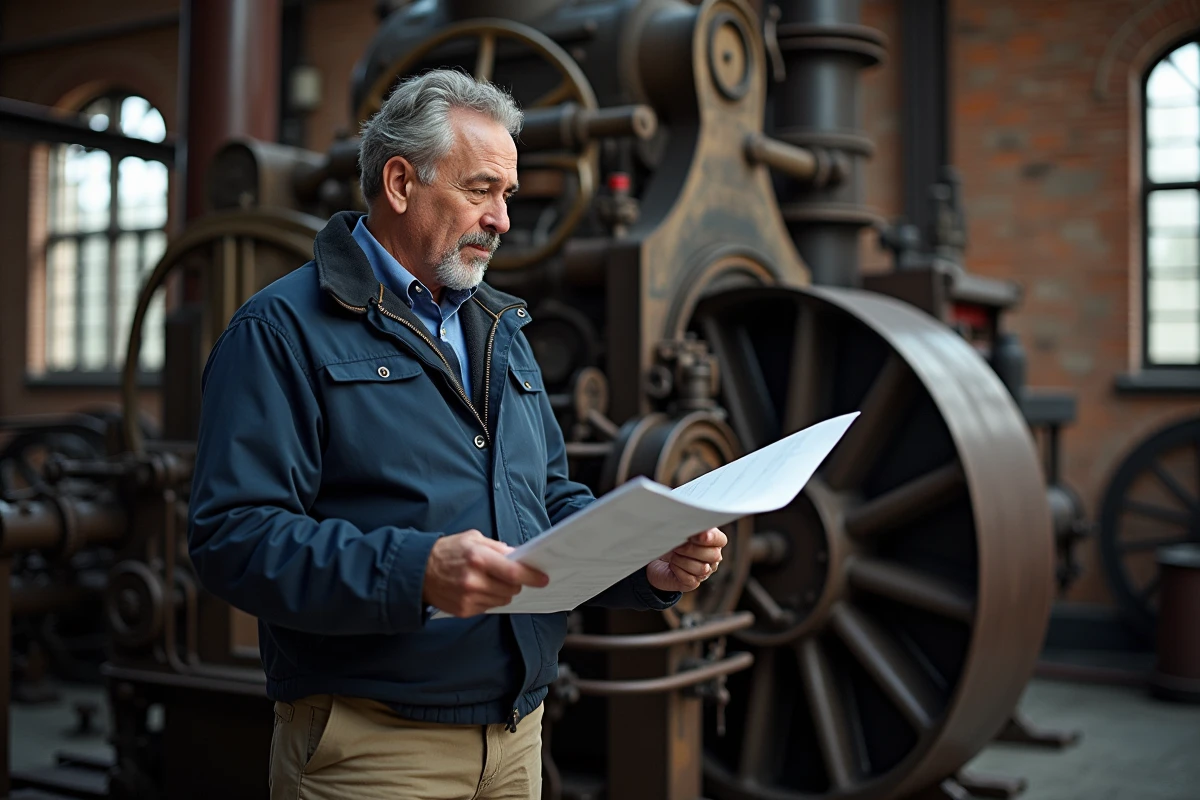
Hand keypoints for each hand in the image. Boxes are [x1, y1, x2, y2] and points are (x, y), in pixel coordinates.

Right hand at [423, 530, 548, 616]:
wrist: (418, 571)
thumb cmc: (448, 551)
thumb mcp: (473, 539)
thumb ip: (498, 548)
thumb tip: (520, 557)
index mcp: (478, 558)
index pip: (513, 572)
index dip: (532, 576)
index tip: (543, 578)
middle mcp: (474, 580)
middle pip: (511, 589)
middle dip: (515, 582)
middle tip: (508, 575)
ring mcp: (468, 598)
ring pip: (502, 600)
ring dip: (502, 591)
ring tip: (489, 580)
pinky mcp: (463, 610)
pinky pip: (489, 607)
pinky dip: (489, 599)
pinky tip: (477, 589)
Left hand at [645, 527, 726, 592]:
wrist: (656, 560)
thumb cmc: (671, 541)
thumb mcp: (680, 530)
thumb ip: (690, 527)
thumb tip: (694, 522)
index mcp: (713, 542)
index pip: (720, 540)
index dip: (710, 538)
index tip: (695, 535)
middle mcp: (712, 558)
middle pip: (714, 555)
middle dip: (692, 549)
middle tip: (677, 546)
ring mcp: (704, 572)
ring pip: (702, 569)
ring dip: (683, 560)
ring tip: (673, 555)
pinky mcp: (692, 583)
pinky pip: (690, 579)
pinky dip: (678, 570)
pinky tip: (672, 565)